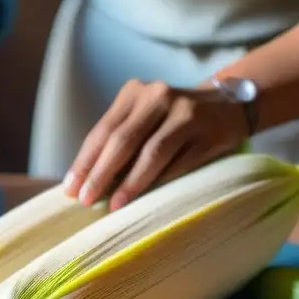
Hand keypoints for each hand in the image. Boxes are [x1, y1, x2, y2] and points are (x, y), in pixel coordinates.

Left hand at [63, 80, 249, 210]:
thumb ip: (120, 141)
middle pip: (123, 140)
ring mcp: (186, 112)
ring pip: (152, 152)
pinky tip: (146, 199)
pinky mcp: (208, 133)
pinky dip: (160, 182)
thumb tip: (87, 182)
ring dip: (131, 183)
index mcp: (135, 93)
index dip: (85, 161)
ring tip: (115, 206)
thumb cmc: (171, 121)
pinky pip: (180, 163)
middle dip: (101, 174)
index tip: (71, 189)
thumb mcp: (144, 118)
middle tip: (87, 201)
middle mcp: (159, 96)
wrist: (227, 107)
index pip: (103, 130)